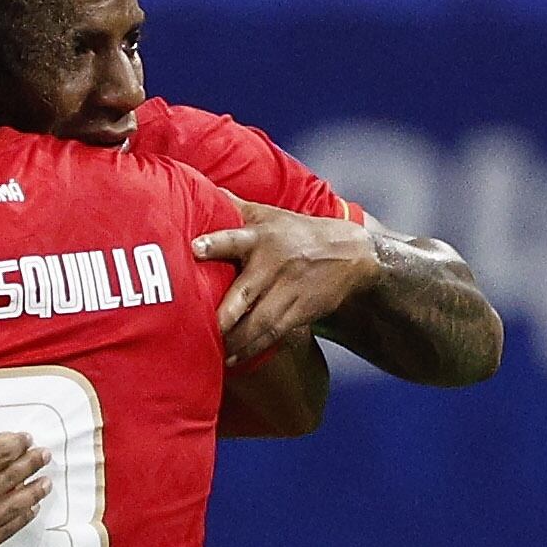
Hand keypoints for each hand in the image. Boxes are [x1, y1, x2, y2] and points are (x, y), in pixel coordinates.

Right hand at [0, 409, 49, 546]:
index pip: (0, 456)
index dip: (17, 445)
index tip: (26, 439)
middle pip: (12, 479)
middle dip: (31, 464)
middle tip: (45, 456)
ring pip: (14, 507)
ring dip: (33, 492)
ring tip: (46, 482)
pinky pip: (5, 533)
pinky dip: (20, 519)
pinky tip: (29, 510)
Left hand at [192, 203, 382, 359]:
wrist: (351, 254)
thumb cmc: (296, 232)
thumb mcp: (269, 214)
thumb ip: (233, 206)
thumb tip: (194, 186)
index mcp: (260, 236)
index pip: (235, 237)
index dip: (216, 243)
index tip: (195, 248)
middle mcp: (272, 264)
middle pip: (244, 292)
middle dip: (223, 314)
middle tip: (199, 329)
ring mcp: (288, 290)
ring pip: (257, 321)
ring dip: (233, 341)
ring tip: (210, 354)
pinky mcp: (300, 311)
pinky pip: (272, 335)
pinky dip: (251, 349)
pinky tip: (231, 360)